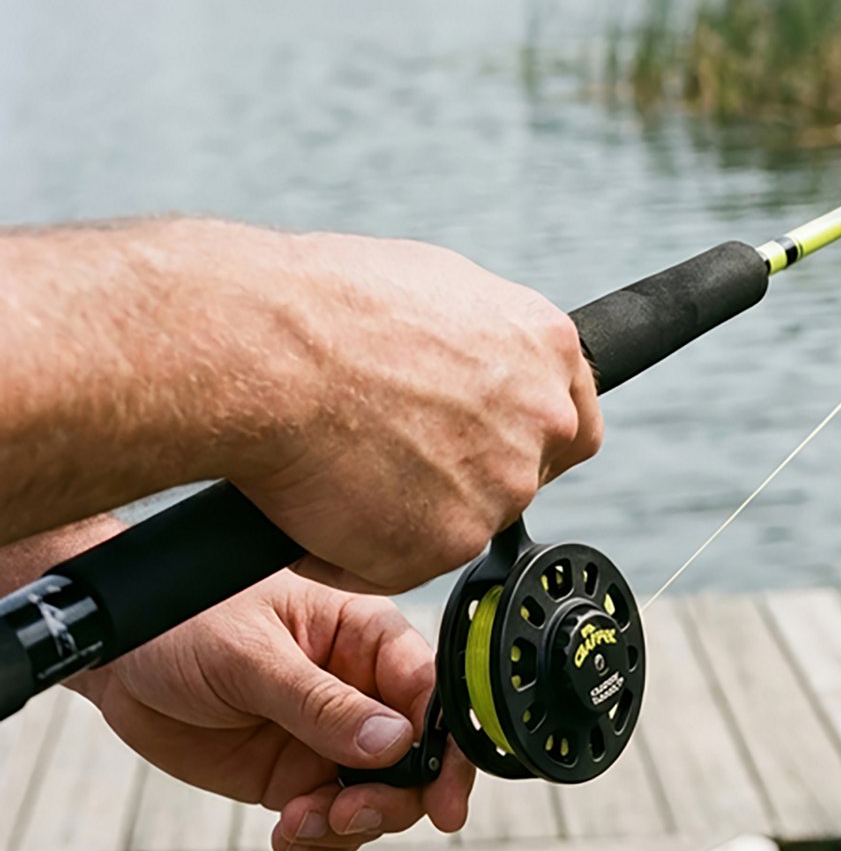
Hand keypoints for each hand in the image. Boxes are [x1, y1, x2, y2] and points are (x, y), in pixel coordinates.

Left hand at [73, 571, 474, 850]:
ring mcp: (331, 738)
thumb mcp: (250, 656)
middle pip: (420, 758)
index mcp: (366, 638)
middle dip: (396, 798)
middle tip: (348, 814)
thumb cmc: (184, 621)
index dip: (451, 747)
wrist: (117, 659)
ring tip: (301, 823)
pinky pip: (335, 824)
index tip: (446, 800)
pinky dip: (320, 843)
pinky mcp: (296, 776)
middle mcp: (361, 690)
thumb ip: (320, 701)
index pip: (433, 692)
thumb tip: (393, 741)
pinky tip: (288, 834)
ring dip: (352, 825)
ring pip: (383, 798)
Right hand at [241, 231, 603, 593]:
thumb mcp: (432, 289)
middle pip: (526, 473)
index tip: (487, 445)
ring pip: (465, 521)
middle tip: (396, 458)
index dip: (526, 439)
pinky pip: (408, 561)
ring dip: (411, 512)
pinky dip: (360, 549)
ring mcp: (505, 483)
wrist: (262, 351)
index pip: (569, 418)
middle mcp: (542, 416)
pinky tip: (317, 502)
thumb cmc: (322, 306)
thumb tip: (475, 364)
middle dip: (470, 475)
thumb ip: (481, 342)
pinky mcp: (455, 538)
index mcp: (546, 347)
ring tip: (340, 466)